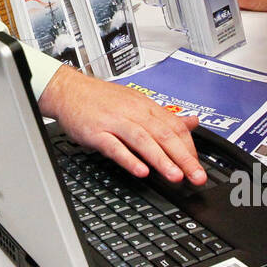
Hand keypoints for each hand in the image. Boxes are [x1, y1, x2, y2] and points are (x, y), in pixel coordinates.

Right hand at [38, 65, 205, 184]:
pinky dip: (129, 159)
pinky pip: (114, 146)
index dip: (189, 148)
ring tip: (174, 176)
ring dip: (160, 159)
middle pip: (163, 135)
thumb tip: (191, 122)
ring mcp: (114, 122)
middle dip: (182, 157)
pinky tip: (140, 171)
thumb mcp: (137, 102)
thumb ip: (165, 116)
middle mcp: (133, 112)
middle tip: (196, 176)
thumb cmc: (102, 99)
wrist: (69, 90)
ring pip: (142, 140)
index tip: (198, 166)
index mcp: (146, 106)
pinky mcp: (96, 132)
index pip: (174, 127)